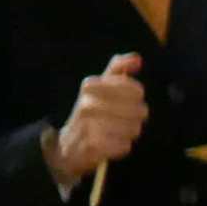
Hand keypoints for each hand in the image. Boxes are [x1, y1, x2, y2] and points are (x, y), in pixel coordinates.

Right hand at [46, 55, 146, 189]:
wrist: (66, 144)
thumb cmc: (90, 111)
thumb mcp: (100, 86)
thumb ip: (118, 69)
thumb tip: (137, 58)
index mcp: (90, 85)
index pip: (136, 90)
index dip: (137, 97)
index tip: (128, 98)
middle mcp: (87, 104)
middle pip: (140, 110)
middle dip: (136, 116)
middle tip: (124, 118)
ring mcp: (89, 125)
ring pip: (135, 129)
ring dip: (130, 132)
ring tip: (116, 130)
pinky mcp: (93, 146)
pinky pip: (125, 145)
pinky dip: (122, 146)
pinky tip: (110, 142)